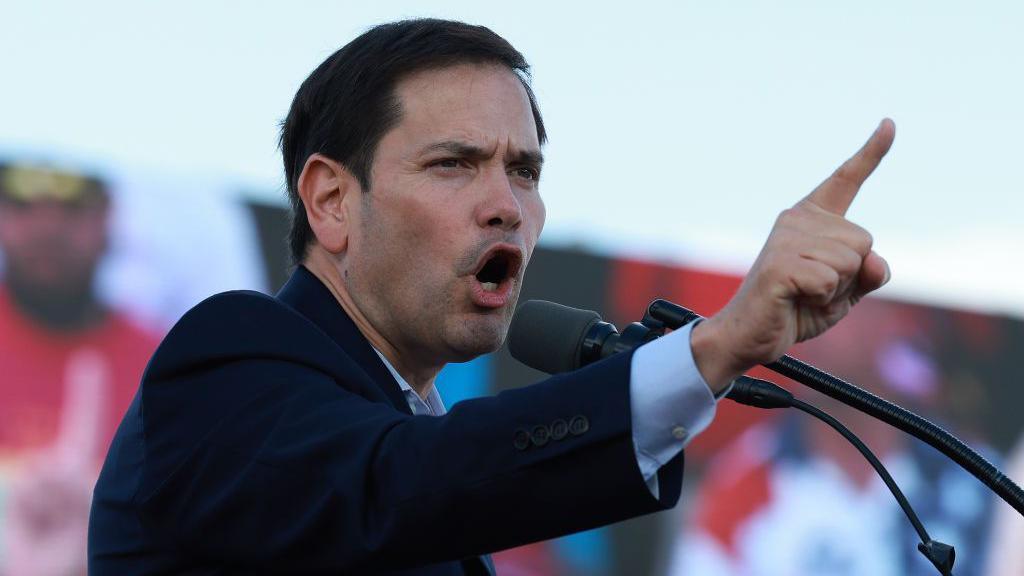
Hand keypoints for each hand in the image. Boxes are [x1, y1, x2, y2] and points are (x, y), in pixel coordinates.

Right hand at [692, 119, 894, 391]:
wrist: (750, 337)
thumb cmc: (795, 309)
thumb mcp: (844, 293)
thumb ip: (868, 274)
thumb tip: (876, 261)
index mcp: (812, 220)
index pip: (846, 181)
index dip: (871, 153)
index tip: (889, 124)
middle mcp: (797, 220)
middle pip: (864, 240)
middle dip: (850, 275)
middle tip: (814, 289)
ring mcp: (785, 239)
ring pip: (850, 261)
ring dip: (835, 289)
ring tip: (802, 295)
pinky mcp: (779, 263)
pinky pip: (829, 280)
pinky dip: (821, 299)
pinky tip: (795, 299)